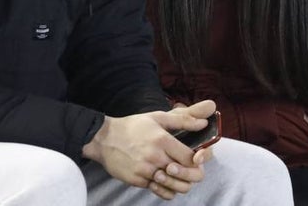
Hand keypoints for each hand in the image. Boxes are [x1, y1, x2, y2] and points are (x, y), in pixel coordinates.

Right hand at [81, 101, 215, 199]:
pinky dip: (165, 189)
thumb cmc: (133, 126)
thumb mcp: (157, 117)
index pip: (191, 159)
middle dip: (193, 175)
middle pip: (186, 176)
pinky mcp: (137, 181)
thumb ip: (183, 120)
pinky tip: (165, 181)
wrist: (104, 139)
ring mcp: (146, 171)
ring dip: (180, 184)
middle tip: (191, 171)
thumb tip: (203, 123)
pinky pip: (159, 191)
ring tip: (177, 176)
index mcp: (162, 140)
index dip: (198, 161)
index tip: (197, 159)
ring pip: (174, 187)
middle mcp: (155, 157)